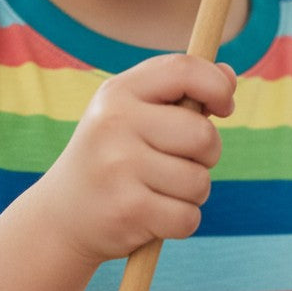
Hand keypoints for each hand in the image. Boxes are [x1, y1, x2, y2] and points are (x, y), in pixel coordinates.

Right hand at [34, 54, 236, 265]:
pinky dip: (181, 221)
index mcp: (118, 92)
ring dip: (193, 192)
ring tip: (161, 189)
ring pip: (199, 181)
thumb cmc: (112, 154)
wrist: (62, 215)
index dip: (216, 85)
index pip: (183, 70)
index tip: (224, 106)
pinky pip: (188, 217)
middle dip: (207, 153)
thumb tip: (229, 75)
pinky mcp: (128, 210)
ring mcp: (119, 167)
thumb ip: (179, 88)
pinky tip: (154, 216)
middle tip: (182, 160)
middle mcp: (115, 123)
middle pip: (202, 135)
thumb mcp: (132, 111)